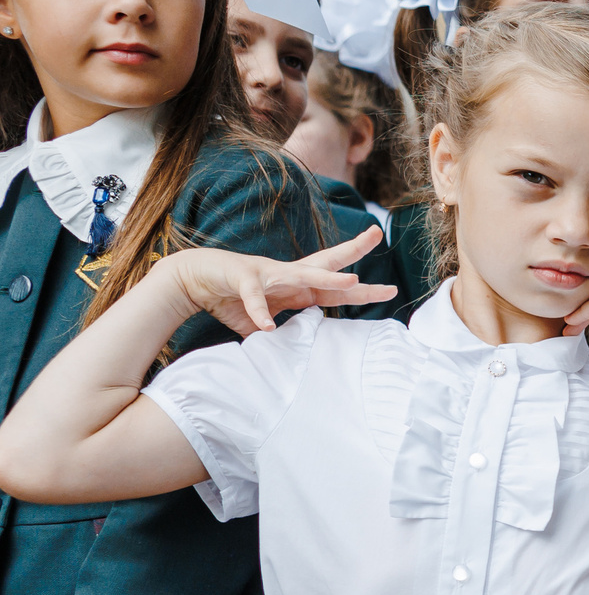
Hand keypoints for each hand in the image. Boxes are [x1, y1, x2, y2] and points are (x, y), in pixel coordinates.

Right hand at [158, 230, 394, 333]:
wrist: (193, 279)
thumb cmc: (232, 298)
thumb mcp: (263, 322)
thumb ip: (283, 335)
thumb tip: (299, 359)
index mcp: (297, 287)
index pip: (335, 285)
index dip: (361, 287)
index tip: (390, 288)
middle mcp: (288, 275)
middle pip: (327, 264)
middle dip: (353, 252)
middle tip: (378, 235)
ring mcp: (267, 273)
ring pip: (302, 273)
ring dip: (327, 278)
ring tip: (351, 281)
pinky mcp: (242, 278)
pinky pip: (253, 297)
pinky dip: (259, 312)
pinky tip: (268, 327)